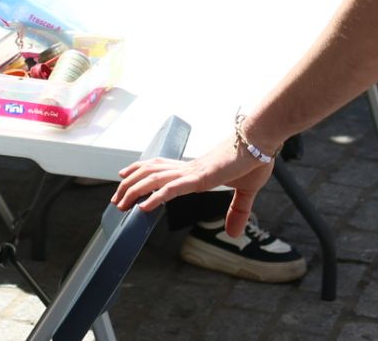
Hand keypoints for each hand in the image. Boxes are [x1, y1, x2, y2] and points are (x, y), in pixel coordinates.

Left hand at [112, 133, 274, 239]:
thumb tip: (233, 234)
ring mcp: (192, 172)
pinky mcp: (200, 178)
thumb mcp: (244, 190)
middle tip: (116, 199)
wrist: (262, 142)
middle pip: (149, 173)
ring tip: (121, 204)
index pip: (159, 166)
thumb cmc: (255, 160)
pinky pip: (172, 189)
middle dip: (129, 185)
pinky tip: (144, 207)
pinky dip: (155, 197)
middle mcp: (188, 168)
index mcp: (195, 168)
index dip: (139, 170)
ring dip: (134, 192)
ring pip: (154, 180)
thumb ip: (237, 211)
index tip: (124, 175)